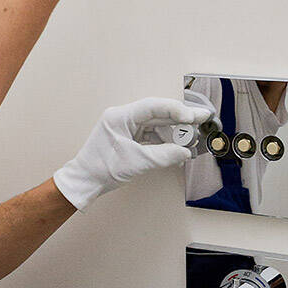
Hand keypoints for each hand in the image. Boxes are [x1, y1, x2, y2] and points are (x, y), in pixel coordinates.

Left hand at [52, 97, 208, 211]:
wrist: (85, 182)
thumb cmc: (102, 169)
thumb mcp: (137, 162)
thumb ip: (164, 155)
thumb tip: (184, 152)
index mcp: (120, 116)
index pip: (152, 106)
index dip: (175, 110)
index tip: (192, 117)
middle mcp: (123, 117)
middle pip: (156, 113)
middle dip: (179, 118)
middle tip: (201, 118)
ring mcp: (125, 127)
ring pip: (155, 124)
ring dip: (173, 132)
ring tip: (192, 138)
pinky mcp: (128, 137)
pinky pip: (150, 135)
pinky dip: (164, 141)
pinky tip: (177, 148)